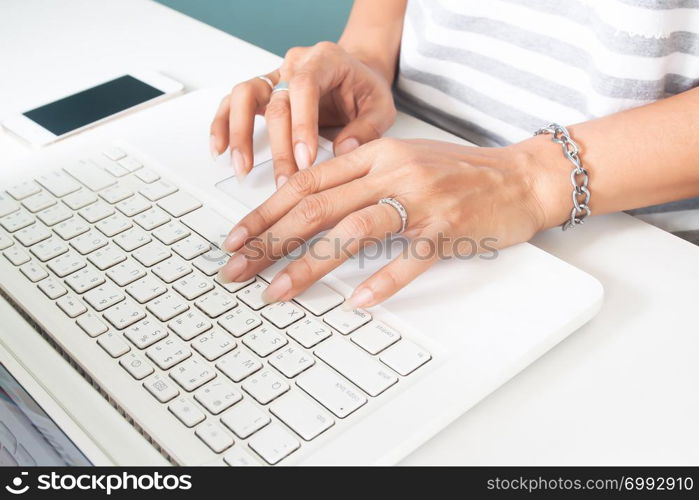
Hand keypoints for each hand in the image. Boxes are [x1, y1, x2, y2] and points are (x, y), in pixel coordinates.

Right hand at [209, 42, 396, 187]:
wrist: (357, 74)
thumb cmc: (366, 90)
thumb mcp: (381, 107)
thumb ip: (367, 129)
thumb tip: (343, 152)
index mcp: (325, 60)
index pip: (305, 87)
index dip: (302, 124)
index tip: (305, 159)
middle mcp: (294, 64)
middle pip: (275, 102)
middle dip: (278, 147)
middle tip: (285, 181)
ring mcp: (275, 76)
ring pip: (244, 96)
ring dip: (240, 134)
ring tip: (242, 167)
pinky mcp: (262, 92)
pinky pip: (233, 103)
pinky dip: (223, 125)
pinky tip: (221, 149)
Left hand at [217, 137, 555, 308]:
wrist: (519, 176)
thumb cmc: (457, 173)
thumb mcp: (401, 161)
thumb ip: (357, 177)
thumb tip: (308, 206)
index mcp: (375, 154)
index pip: (306, 182)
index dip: (265, 211)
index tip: (236, 237)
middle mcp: (392, 172)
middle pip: (318, 207)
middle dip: (269, 241)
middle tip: (238, 270)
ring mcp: (421, 199)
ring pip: (353, 231)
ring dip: (309, 264)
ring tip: (278, 292)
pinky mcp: (448, 228)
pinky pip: (410, 258)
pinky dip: (382, 281)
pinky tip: (356, 303)